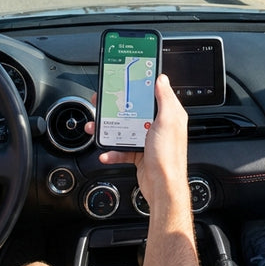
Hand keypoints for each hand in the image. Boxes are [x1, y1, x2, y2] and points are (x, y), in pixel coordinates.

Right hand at [88, 74, 190, 211]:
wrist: (162, 187)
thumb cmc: (168, 157)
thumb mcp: (168, 121)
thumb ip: (165, 99)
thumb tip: (162, 79)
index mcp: (168, 114)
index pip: (152, 94)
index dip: (139, 86)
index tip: (125, 80)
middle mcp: (159, 126)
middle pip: (133, 110)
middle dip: (115, 107)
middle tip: (101, 104)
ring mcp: (148, 140)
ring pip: (124, 129)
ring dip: (108, 129)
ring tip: (96, 127)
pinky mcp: (139, 153)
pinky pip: (122, 148)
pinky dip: (112, 151)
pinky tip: (105, 152)